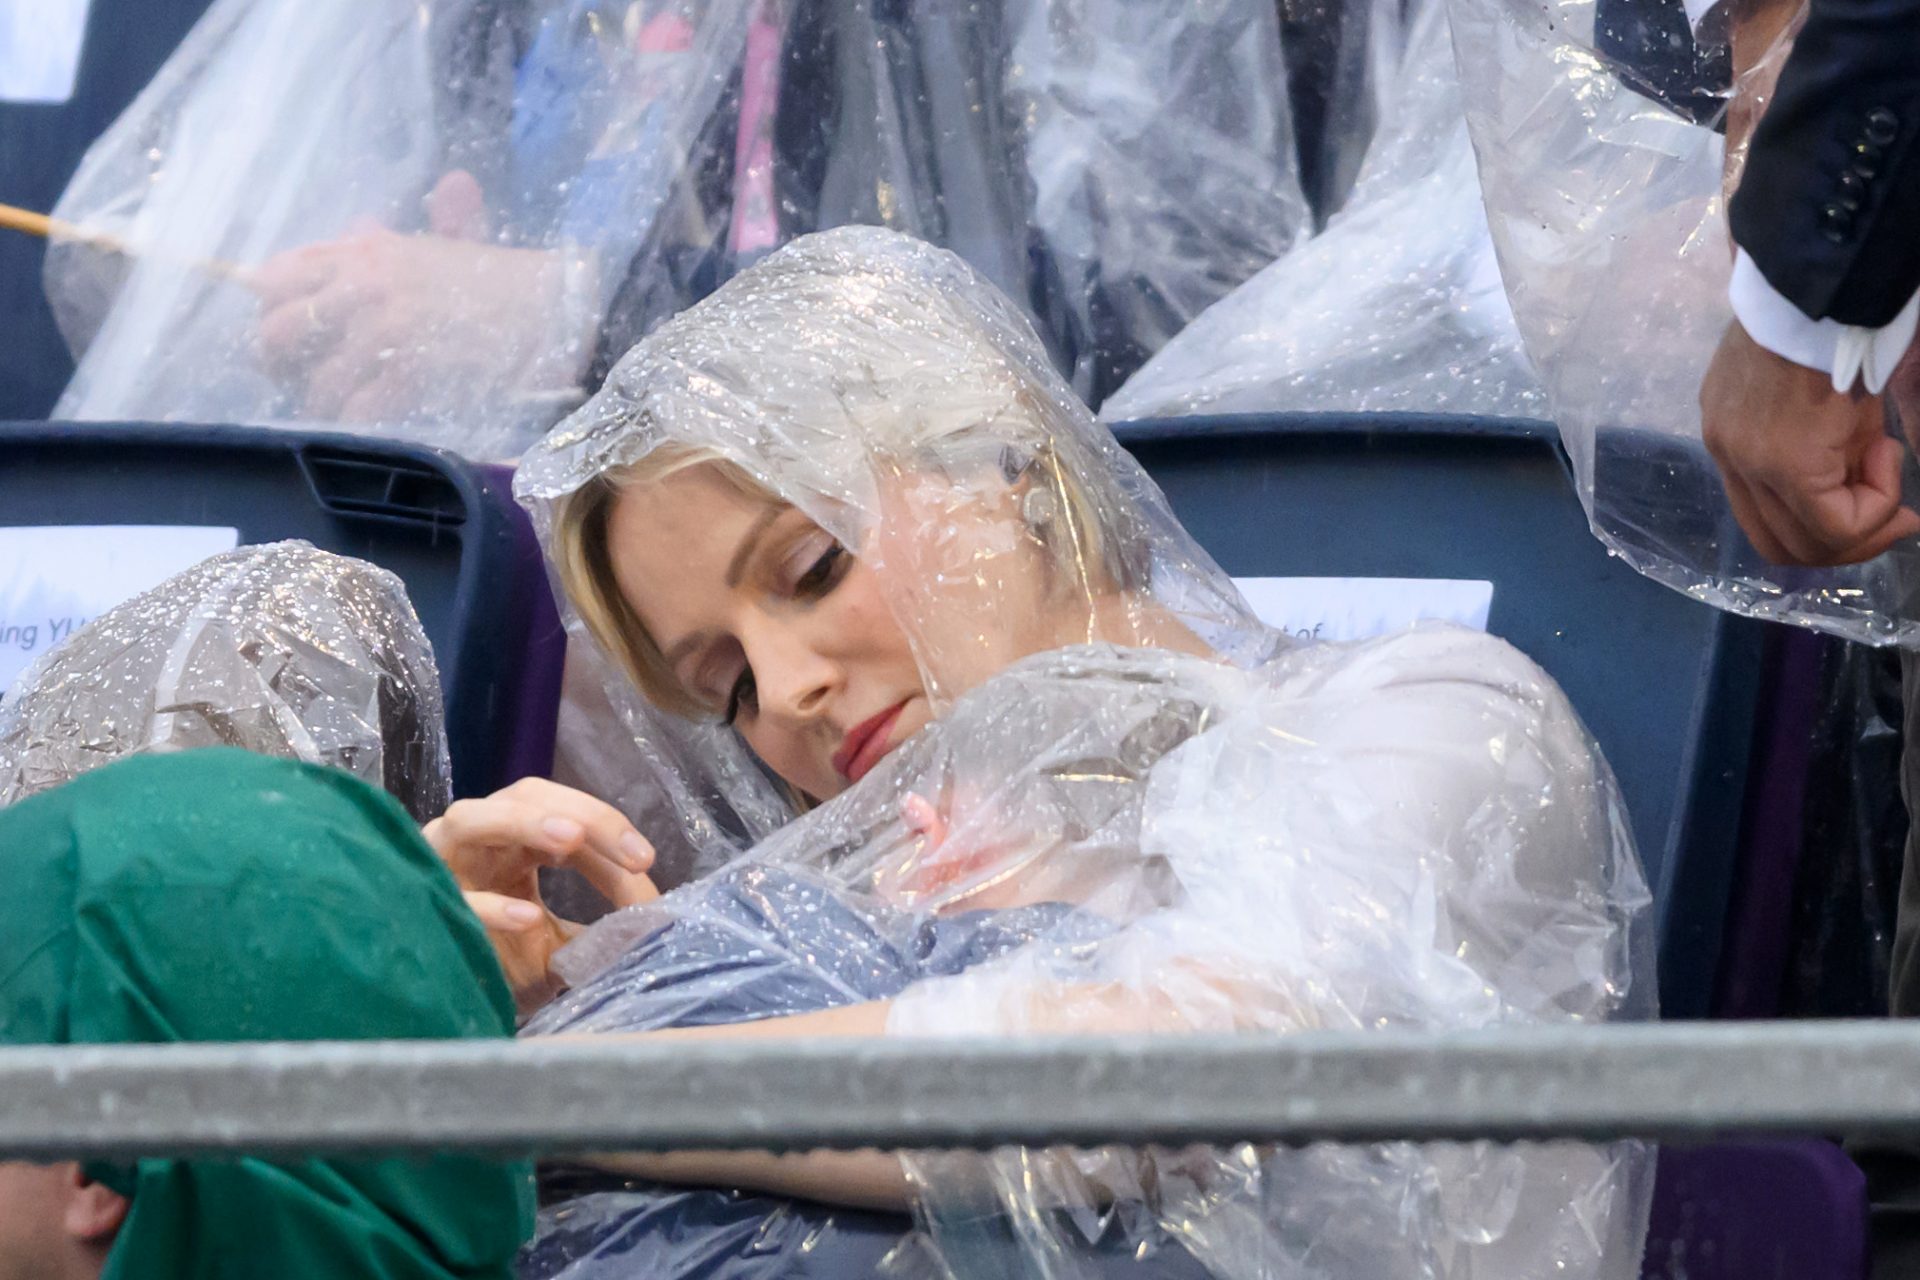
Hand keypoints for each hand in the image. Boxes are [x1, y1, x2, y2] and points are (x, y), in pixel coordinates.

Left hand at [249, 171, 587, 422]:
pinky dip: (358, 425)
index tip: (288, 334)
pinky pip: (356, 411)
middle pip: (280, 331)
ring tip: (343, 412)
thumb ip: (391, 239)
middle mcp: (360, 286)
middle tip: (303, 381)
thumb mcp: (436, 244)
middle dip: (284, 363)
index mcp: (364, 252)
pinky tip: (372, 426)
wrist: (552, 306)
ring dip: (324, 404)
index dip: (273, 309)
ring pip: (316, 381)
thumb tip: (358, 226)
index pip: (278, 276)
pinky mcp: (407, 373)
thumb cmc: (501, 279)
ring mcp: (381, 332)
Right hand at [424, 777, 658, 1011]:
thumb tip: (659, 920)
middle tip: (631, 852)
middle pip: (524, 798)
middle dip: (581, 815)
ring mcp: (441, 865)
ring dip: (524, 823)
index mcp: (514, 841)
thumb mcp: (567, 945)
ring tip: (570, 840)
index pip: (564, 813)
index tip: (646, 859)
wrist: (455, 1008)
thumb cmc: (509, 964)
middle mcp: (477, 841)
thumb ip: (605, 928)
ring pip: (471, 819)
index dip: (607, 827)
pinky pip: (453, 896)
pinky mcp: (420, 906)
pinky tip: (527, 917)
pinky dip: (489, 905)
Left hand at [1700, 318, 1919, 564]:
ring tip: (1889, 463)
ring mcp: (1749, 464)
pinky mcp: (1785, 464)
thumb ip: (1830, 451)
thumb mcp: (1824, 399)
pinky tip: (1887, 451)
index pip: (1764, 523)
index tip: (1877, 501)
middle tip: (1897, 515)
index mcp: (1730, 441)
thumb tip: (1862, 494)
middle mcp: (1728, 459)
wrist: (1824, 286)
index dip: (1824, 533)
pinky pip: (1835, 522)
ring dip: (1867, 520)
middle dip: (1848, 542)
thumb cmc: (1829, 326)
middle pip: (1780, 545)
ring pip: (1807, 544)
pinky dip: (1876, 503)